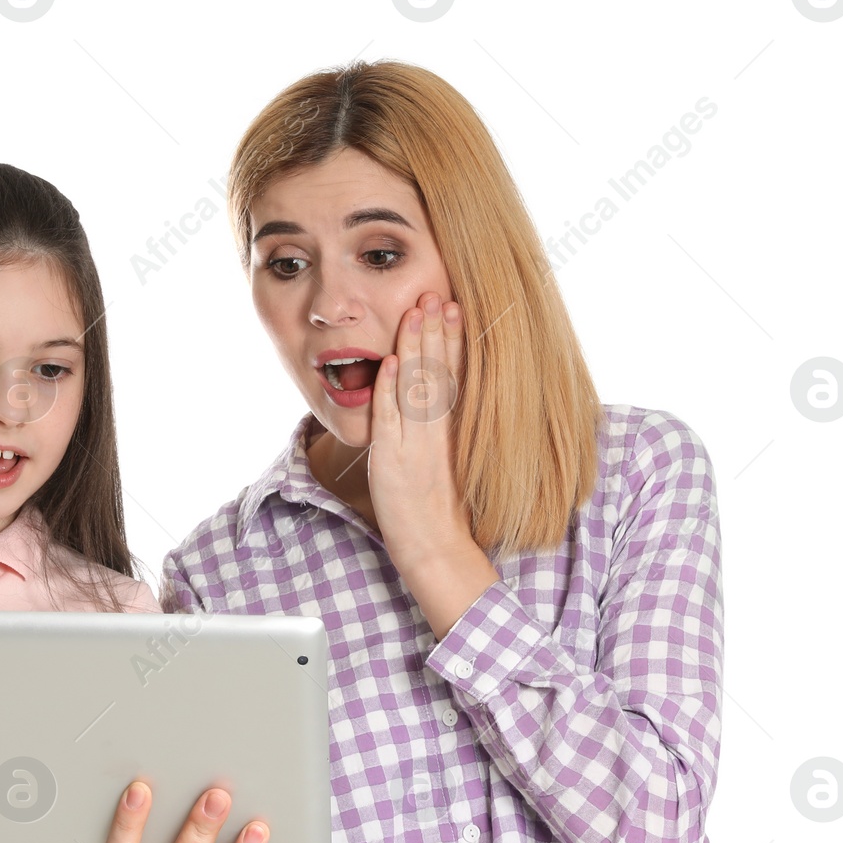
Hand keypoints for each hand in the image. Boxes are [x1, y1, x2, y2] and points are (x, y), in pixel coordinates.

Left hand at [367, 291, 472, 573]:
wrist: (435, 548)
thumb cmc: (440, 509)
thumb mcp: (449, 461)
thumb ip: (444, 429)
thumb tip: (440, 397)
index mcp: (453, 431)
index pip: (455, 374)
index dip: (454, 340)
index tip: (454, 308)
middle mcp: (437, 432)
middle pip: (439, 372)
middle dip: (437, 331)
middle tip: (437, 294)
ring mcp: (415, 444)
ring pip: (416, 388)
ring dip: (413, 348)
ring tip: (416, 312)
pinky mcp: (392, 460)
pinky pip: (390, 419)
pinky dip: (388, 390)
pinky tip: (387, 363)